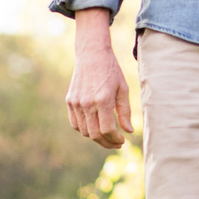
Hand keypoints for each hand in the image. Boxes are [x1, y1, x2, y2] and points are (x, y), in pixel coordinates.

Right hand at [65, 9, 134, 148]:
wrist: (92, 54)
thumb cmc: (111, 71)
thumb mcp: (123, 89)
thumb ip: (125, 111)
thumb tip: (128, 131)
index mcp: (103, 100)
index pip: (107, 130)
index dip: (115, 139)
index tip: (122, 140)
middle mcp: (87, 103)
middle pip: (94, 134)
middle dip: (107, 142)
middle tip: (116, 143)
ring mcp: (76, 103)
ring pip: (84, 131)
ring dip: (96, 137)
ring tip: (107, 135)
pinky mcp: (70, 101)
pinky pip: (75, 123)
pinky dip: (85, 130)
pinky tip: (95, 127)